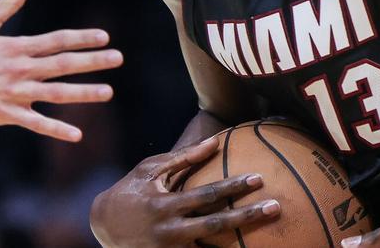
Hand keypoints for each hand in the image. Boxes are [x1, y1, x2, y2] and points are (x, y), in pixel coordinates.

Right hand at [0, 0, 122, 140]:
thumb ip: (9, 2)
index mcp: (15, 47)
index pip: (56, 40)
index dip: (81, 38)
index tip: (104, 37)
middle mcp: (18, 69)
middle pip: (62, 64)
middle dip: (92, 61)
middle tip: (118, 58)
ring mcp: (12, 92)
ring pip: (54, 93)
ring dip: (83, 93)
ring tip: (108, 92)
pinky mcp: (3, 114)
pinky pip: (34, 123)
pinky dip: (55, 129)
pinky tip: (77, 134)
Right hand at [90, 137, 279, 246]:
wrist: (103, 226)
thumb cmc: (130, 190)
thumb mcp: (150, 170)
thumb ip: (182, 157)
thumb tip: (214, 142)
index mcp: (165, 205)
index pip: (206, 195)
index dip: (233, 187)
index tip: (258, 179)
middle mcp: (170, 231)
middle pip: (216, 225)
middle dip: (248, 217)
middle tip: (275, 207)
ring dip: (239, 242)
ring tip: (270, 236)